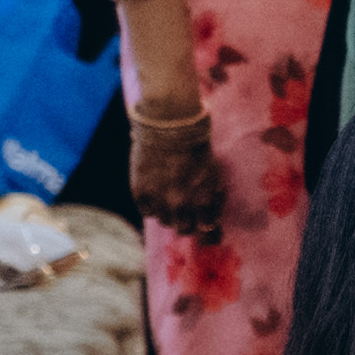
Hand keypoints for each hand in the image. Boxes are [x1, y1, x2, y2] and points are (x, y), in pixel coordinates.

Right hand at [127, 111, 225, 233]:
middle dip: (186, 221)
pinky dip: (152, 205)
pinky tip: (156, 192)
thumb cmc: (197, 147)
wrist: (170, 125)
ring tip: (169, 196)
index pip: (205, 228)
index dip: (205, 224)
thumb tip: (208, 224)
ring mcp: (159, 199)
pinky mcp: (140, 192)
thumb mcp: (214, 174)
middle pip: (183, 229)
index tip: (203, 219)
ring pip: (164, 221)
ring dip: (168, 213)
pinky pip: (147, 212)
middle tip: (184, 210)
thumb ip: (211, 200)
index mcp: (203, 199)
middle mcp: (181, 204)